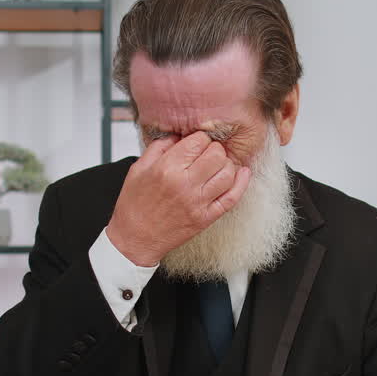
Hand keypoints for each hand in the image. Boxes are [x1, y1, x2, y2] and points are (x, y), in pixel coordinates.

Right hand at [105, 131, 252, 265]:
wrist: (135, 239)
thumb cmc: (134, 206)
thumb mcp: (138, 169)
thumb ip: (159, 148)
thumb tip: (178, 136)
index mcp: (167, 168)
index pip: (198, 141)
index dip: (199, 138)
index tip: (196, 143)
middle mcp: (185, 184)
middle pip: (217, 154)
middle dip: (214, 149)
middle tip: (206, 154)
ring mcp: (198, 202)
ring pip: (228, 173)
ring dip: (226, 164)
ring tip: (217, 166)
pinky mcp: (207, 217)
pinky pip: (232, 197)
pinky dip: (241, 183)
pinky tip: (242, 174)